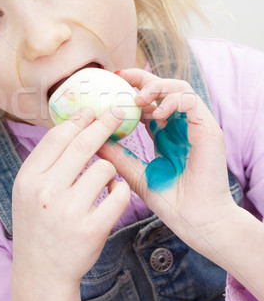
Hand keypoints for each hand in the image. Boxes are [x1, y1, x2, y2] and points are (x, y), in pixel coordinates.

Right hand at [12, 107, 130, 288]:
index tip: (91, 111)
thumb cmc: (38, 225)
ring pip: (106, 167)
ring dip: (109, 169)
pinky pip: (120, 194)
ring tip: (102, 181)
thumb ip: (46, 161)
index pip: (56, 137)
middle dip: (104, 124)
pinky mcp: (93, 229)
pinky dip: (120, 191)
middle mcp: (46, 192)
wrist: (42, 273)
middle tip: (117, 114)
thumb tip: (73, 124)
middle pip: (83, 145)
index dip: (77, 120)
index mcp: (28, 179)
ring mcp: (70, 211)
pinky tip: (111, 196)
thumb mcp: (28, 191)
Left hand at [98, 69, 236, 252]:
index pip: (147, 102)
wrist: (197, 222)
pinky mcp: (208, 129)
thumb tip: (92, 139)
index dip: (129, 90)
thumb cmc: (171, 202)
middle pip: (162, 88)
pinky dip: (173, 101)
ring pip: (179, 88)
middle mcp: (179, 125)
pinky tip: (156, 114)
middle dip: (140, 79)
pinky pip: (192, 101)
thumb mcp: (135, 174)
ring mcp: (195, 126)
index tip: (108, 86)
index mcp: (164, 133)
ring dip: (156, 86)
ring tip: (137, 98)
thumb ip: (117, 155)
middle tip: (119, 77)